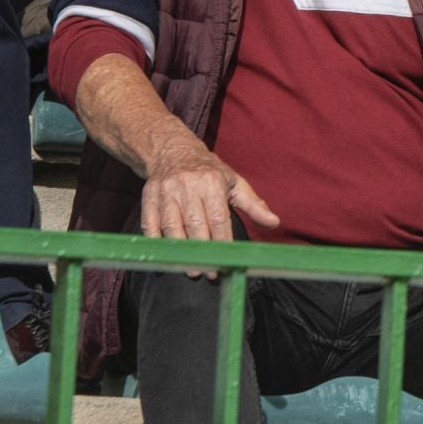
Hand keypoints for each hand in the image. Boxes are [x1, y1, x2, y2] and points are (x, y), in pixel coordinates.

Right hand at [140, 137, 279, 277]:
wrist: (173, 151)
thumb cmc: (209, 172)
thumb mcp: (234, 182)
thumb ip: (253, 204)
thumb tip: (274, 223)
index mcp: (212, 182)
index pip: (218, 218)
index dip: (222, 241)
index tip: (228, 260)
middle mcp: (188, 186)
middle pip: (195, 224)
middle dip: (203, 251)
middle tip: (211, 272)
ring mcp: (166, 191)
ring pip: (172, 226)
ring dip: (181, 251)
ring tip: (192, 270)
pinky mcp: (149, 196)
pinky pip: (150, 223)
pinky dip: (156, 240)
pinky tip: (166, 255)